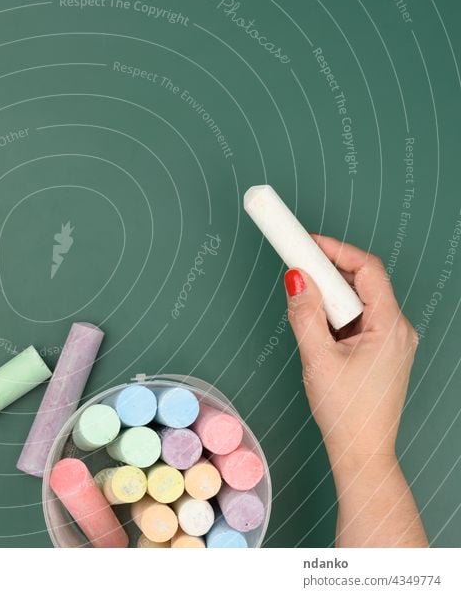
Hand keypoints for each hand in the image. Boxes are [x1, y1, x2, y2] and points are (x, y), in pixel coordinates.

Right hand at [284, 235, 426, 545]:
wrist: (362, 452)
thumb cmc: (347, 412)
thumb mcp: (318, 359)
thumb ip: (305, 315)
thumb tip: (296, 278)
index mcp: (390, 326)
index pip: (367, 269)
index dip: (336, 249)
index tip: (306, 240)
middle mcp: (396, 329)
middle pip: (362, 281)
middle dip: (327, 272)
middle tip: (295, 264)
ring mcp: (390, 341)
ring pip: (357, 301)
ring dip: (328, 296)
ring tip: (302, 305)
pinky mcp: (379, 352)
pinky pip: (356, 319)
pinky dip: (333, 315)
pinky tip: (315, 327)